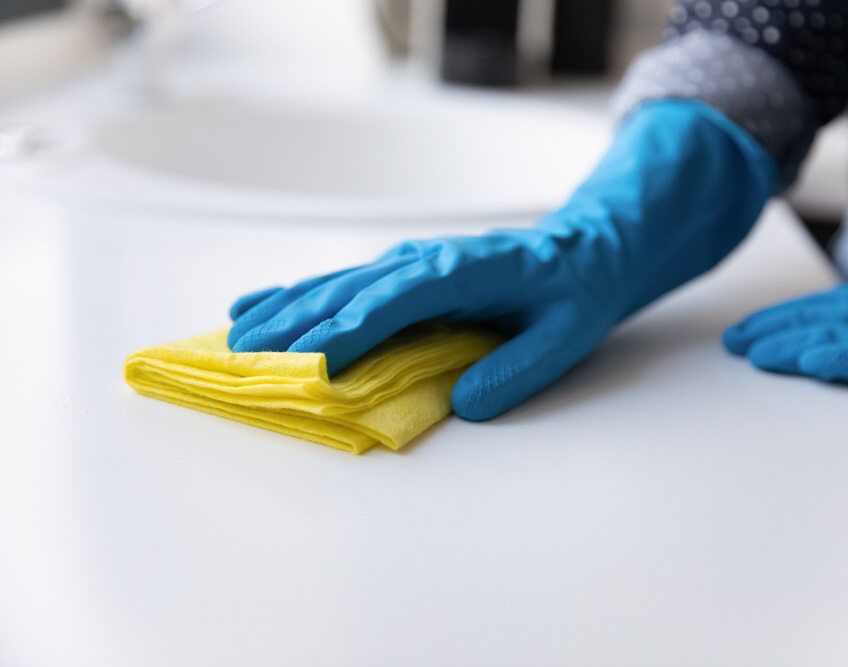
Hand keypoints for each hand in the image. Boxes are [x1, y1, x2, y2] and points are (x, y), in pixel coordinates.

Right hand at [228, 100, 775, 419]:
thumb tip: (466, 402)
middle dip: (295, 325)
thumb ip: (518, 370)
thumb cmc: (576, 291)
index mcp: (464, 271)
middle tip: (242, 357)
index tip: (305, 363)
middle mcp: (426, 260)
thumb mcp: (566, 336)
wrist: (586, 248)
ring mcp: (410, 262)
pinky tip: (256, 306)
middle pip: (348, 291)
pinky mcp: (402, 271)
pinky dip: (296, 296)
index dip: (347, 331)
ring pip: (335, 284)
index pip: (393, 302)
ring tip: (232, 336)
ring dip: (283, 310)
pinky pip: (342, 284)